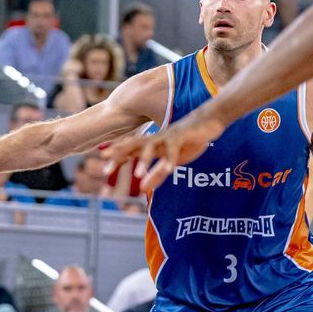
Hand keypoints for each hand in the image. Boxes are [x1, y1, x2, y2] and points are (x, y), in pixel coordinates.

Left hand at [102, 113, 225, 194]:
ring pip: (152, 147)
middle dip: (120, 155)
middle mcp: (156, 139)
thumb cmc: (187, 142)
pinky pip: (174, 149)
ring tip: (138, 175)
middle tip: (106, 168)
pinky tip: (169, 170)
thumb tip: (142, 189)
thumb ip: (157, 175)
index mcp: (151, 144)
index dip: (117, 158)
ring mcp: (168, 136)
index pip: (130, 150)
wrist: (208, 122)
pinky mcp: (182, 136)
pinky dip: (171, 159)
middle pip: (134, 145)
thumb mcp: (171, 162)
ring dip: (144, 160)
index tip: (104, 169)